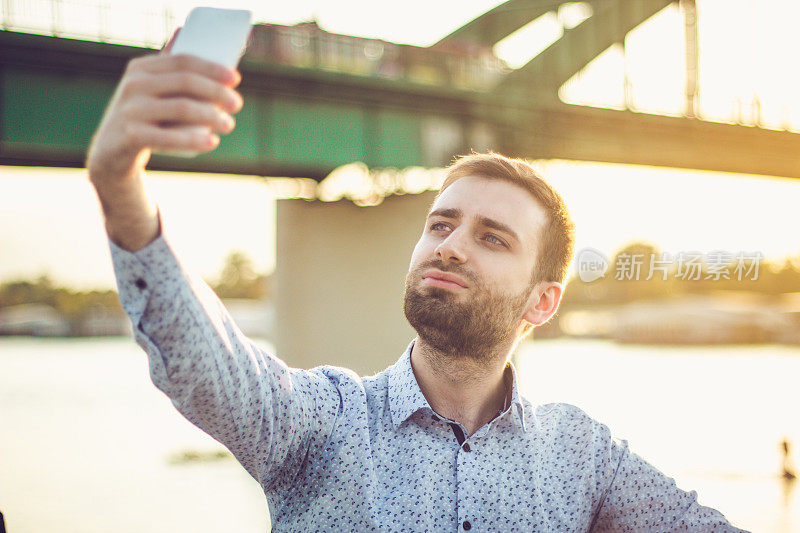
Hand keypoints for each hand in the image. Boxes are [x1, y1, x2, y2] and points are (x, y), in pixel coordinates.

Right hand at [86, 31, 243, 185]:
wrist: (111, 151)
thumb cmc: (141, 115)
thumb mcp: (150, 88)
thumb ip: (166, 65)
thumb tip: (183, 30)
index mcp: (141, 68)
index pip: (182, 61)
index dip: (212, 68)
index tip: (235, 79)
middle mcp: (133, 85)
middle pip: (185, 82)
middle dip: (217, 92)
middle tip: (237, 104)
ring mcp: (130, 110)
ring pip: (181, 108)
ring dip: (212, 116)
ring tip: (228, 125)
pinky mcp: (130, 136)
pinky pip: (168, 137)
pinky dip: (193, 140)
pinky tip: (212, 142)